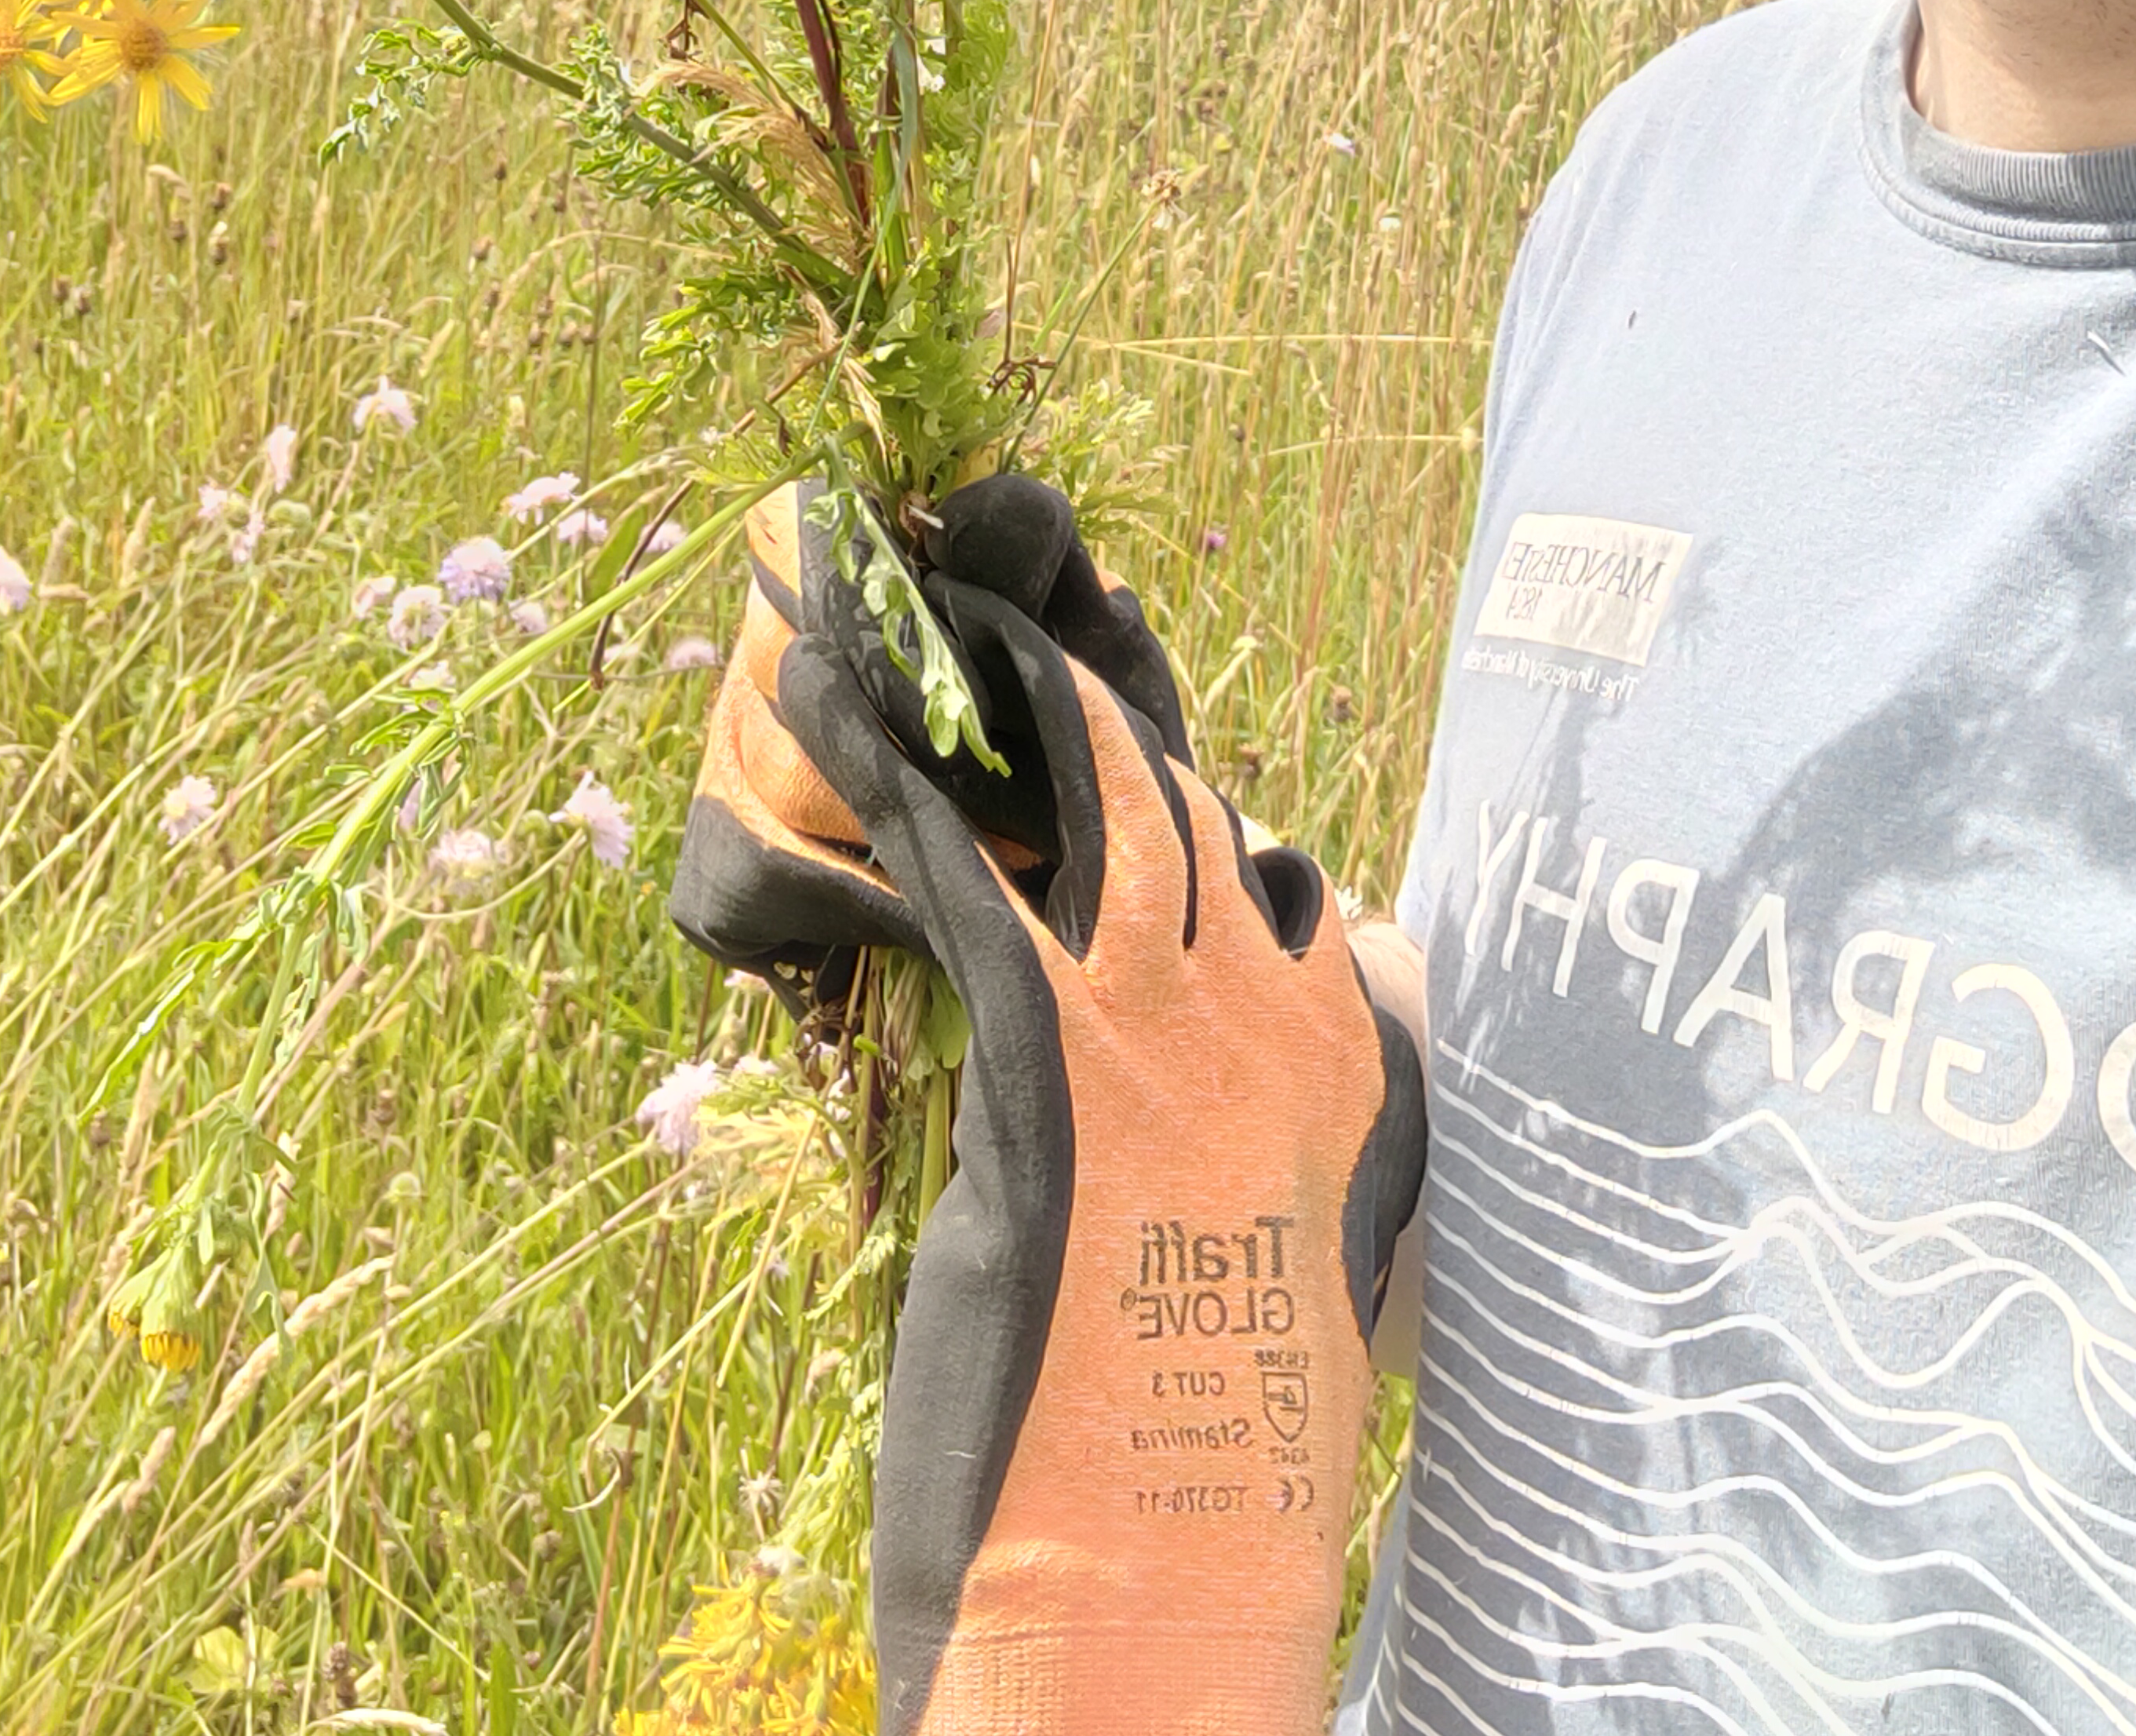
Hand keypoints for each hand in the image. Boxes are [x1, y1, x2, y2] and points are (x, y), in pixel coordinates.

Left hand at [671, 480, 1426, 1733]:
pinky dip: (866, 757)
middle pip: (1164, 775)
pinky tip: (793, 679)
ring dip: (954, 666)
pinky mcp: (1056, 1054)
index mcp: (1342, 1063)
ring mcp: (1174, 1024)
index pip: (1252, 847)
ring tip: (858, 578)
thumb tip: (1233, 1126)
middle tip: (964, 558)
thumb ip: (1258, 1164)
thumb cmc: (1201, 1473)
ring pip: (1072, 778)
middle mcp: (1276, 1012)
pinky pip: (951, 860)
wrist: (1166, 1577)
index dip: (1149, 733)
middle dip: (1053, 657)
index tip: (1076, 645)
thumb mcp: (1266, 1287)